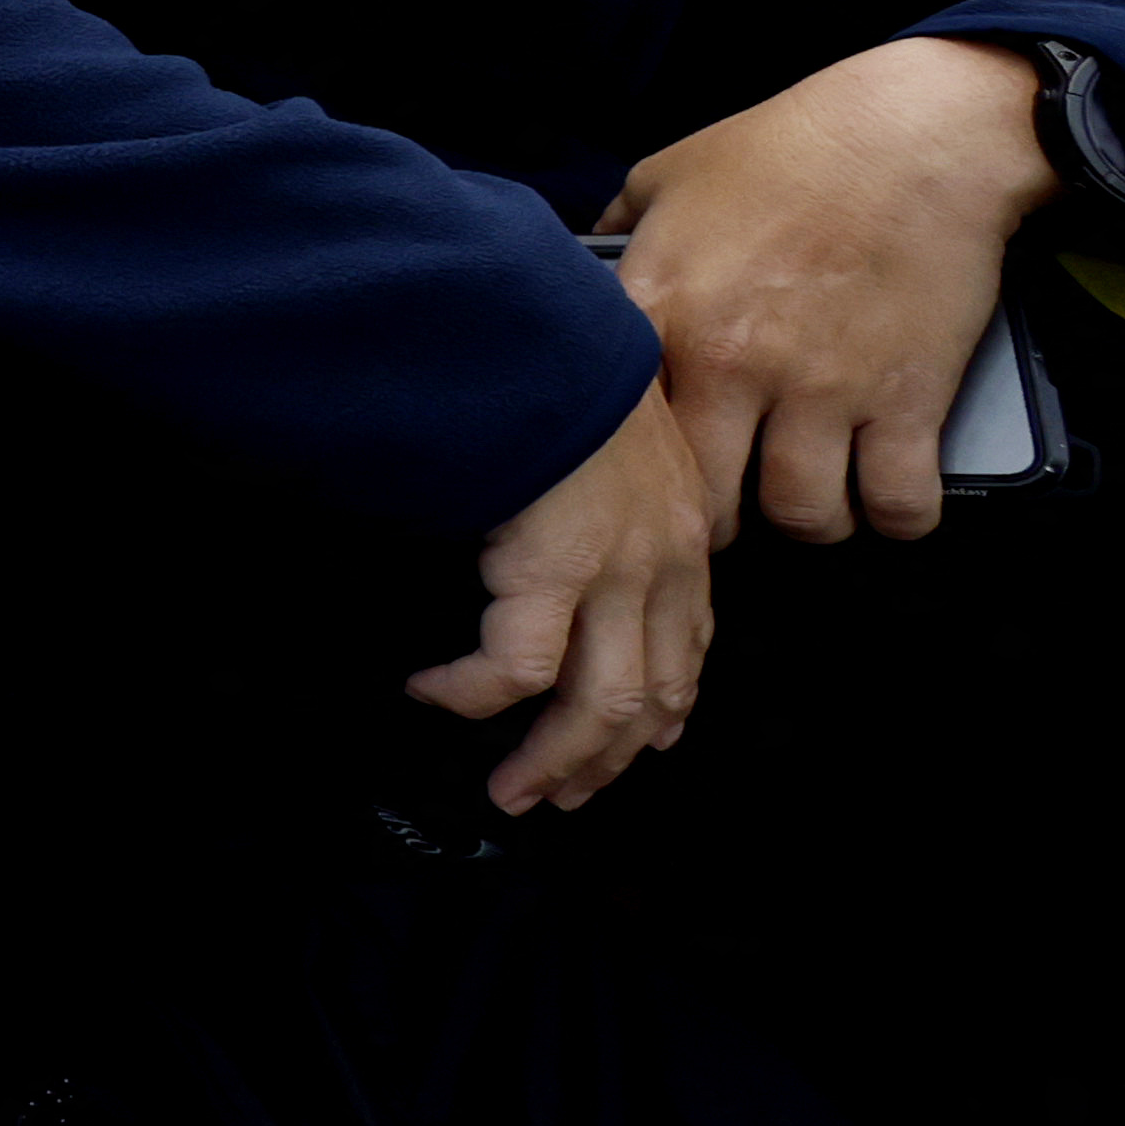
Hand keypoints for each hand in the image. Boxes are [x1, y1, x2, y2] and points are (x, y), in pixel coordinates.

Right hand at [420, 389, 726, 811]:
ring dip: (552, 759)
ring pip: (600, 704)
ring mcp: (612, 572)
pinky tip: (436, 693)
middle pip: (650, 694)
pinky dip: (473, 694)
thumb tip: (559, 521)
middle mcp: (660, 563)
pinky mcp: (552, 571)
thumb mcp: (608, 429)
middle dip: (606, 760)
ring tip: (510, 788)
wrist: (535, 330)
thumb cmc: (555, 364)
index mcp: (677, 530)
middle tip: (562, 795)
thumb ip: (603, 484)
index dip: (666, 705)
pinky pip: (518, 669)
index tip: (644, 743)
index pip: (688, 644)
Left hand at [602, 34, 1048, 543]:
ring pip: (805, 517)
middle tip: (742, 501)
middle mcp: (731, 363)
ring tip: (818, 498)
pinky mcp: (908, 398)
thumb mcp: (669, 174)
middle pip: (710, 505)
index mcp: (661, 312)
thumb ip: (620, 232)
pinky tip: (889, 497)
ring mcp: (822, 387)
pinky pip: (900, 505)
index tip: (656, 475)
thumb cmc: (788, 146)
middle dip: (723, 519)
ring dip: (814, 518)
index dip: (637, 471)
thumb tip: (586, 260)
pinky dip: (900, 517)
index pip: (620, 439)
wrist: (911, 133)